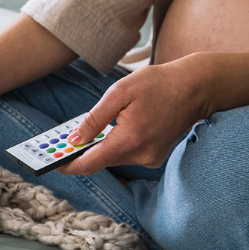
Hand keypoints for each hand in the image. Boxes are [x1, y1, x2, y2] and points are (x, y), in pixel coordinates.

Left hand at [58, 54, 213, 175]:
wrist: (196, 87)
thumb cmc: (158, 84)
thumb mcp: (119, 93)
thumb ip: (95, 119)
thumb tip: (74, 139)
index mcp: (129, 140)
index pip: (90, 163)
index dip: (68, 165)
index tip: (52, 162)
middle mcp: (141, 155)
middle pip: (101, 161)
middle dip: (83, 151)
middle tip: (63, 142)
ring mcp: (150, 159)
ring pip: (114, 157)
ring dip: (101, 146)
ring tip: (88, 130)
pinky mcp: (155, 156)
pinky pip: (128, 154)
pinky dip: (117, 144)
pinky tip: (116, 127)